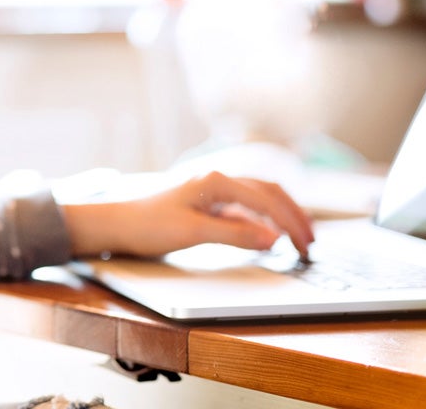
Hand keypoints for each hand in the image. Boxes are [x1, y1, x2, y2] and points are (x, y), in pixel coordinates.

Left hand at [61, 170, 314, 259]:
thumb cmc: (146, 224)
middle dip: (293, 215)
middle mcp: (216, 180)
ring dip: (280, 215)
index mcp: (216, 181)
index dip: (291, 223)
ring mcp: (210, 190)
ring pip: (257, 197)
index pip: (266, 199)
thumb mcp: (193, 233)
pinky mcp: (204, 203)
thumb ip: (235, 234)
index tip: (306, 245)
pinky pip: (242, 207)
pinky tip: (266, 235)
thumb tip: (273, 238)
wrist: (114, 224)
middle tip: (311, 243)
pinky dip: (261, 220)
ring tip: (297, 237)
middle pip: (268, 192)